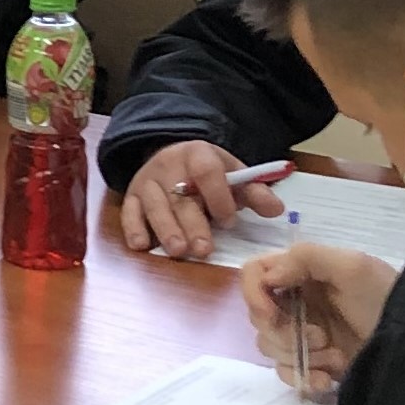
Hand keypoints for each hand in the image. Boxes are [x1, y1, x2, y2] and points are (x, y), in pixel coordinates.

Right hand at [117, 139, 286, 259]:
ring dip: (166, 229)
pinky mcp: (131, 196)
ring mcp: (147, 181)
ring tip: (178, 251)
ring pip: (154, 205)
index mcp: (197, 154)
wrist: (172, 156)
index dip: (218, 197)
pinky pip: (129, 211)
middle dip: (192, 223)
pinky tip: (141, 245)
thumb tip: (276, 210)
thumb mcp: (232, 174)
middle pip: (179, 195)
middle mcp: (168, 165)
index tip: (229, 221)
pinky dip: (133, 228)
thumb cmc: (207, 172)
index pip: (206, 172)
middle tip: (203, 249)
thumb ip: (253, 193)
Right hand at [237, 246, 397, 398]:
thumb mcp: (353, 267)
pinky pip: (287, 372)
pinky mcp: (314, 362)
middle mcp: (298, 300)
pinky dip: (303, 377)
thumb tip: (268, 277)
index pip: (254, 275)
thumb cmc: (385, 298)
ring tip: (335, 356)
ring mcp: (305, 333)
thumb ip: (306, 258)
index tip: (272, 314)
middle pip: (258, 317)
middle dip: (284, 332)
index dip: (254, 295)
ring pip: (270, 346)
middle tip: (321, 336)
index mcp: (301, 272)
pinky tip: (326, 380)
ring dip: (300, 355)